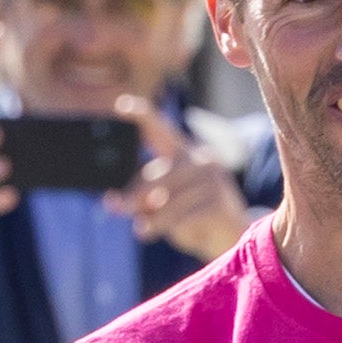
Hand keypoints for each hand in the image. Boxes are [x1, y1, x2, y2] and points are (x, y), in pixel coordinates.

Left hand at [109, 95, 251, 258]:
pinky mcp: (219, 201)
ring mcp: (212, 179)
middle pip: (157, 174)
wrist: (229, 238)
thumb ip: (137, 200)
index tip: (122, 104)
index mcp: (181, 154)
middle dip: (135, 196)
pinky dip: (175, 229)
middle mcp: (199, 159)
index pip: (160, 130)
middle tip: (120, 211)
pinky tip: (176, 234)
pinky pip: (186, 216)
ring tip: (144, 231)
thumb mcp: (159, 206)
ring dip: (154, 220)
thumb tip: (112, 202)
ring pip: (169, 201)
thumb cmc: (189, 217)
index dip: (142, 116)